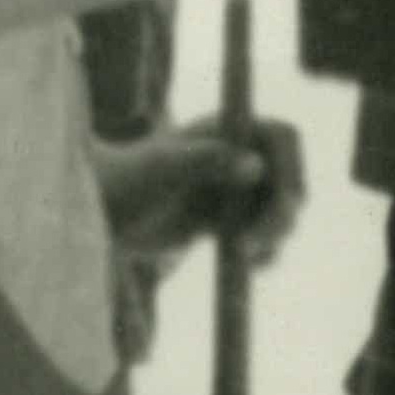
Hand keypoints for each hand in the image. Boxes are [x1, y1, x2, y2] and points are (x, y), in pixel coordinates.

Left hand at [101, 113, 306, 269]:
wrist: (101, 216)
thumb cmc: (126, 182)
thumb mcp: (163, 170)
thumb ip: (206, 161)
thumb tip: (255, 167)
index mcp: (227, 130)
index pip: (282, 138)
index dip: (293, 165)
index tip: (285, 198)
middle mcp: (237, 156)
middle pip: (289, 180)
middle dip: (282, 211)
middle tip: (260, 240)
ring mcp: (234, 189)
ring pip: (280, 212)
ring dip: (274, 235)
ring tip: (243, 252)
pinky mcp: (227, 221)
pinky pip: (263, 236)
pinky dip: (263, 251)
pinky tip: (248, 264)